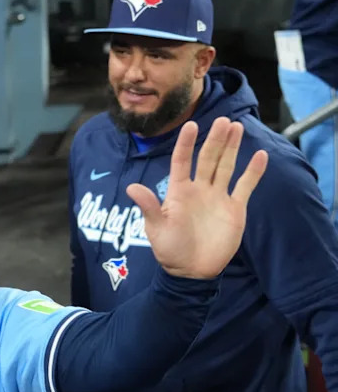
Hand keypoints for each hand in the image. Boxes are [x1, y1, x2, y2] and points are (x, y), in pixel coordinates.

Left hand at [127, 117, 267, 279]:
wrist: (192, 271)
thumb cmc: (170, 250)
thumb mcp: (156, 228)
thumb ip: (148, 206)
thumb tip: (131, 187)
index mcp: (179, 191)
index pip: (182, 161)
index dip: (186, 144)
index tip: (191, 125)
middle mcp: (199, 189)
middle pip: (208, 159)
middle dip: (215, 140)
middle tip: (222, 120)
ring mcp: (218, 197)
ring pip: (226, 166)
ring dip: (231, 148)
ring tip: (237, 127)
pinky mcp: (234, 208)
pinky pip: (245, 186)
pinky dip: (253, 172)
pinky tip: (260, 155)